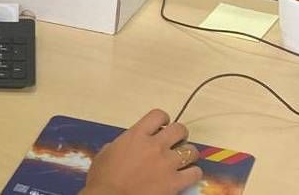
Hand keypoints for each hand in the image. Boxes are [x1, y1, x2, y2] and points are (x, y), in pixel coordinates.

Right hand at [82, 109, 202, 194]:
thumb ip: (121, 144)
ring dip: (187, 154)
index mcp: (137, 135)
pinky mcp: (176, 182)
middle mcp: (156, 145)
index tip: (160, 128)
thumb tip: (126, 146)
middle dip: (179, 135)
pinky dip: (192, 173)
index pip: (158, 115)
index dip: (162, 120)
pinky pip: (196, 172)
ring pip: (192, 150)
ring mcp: (168, 163)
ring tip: (180, 161)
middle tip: (173, 143)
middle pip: (180, 129)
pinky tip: (185, 176)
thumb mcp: (106, 153)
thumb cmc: (102, 177)